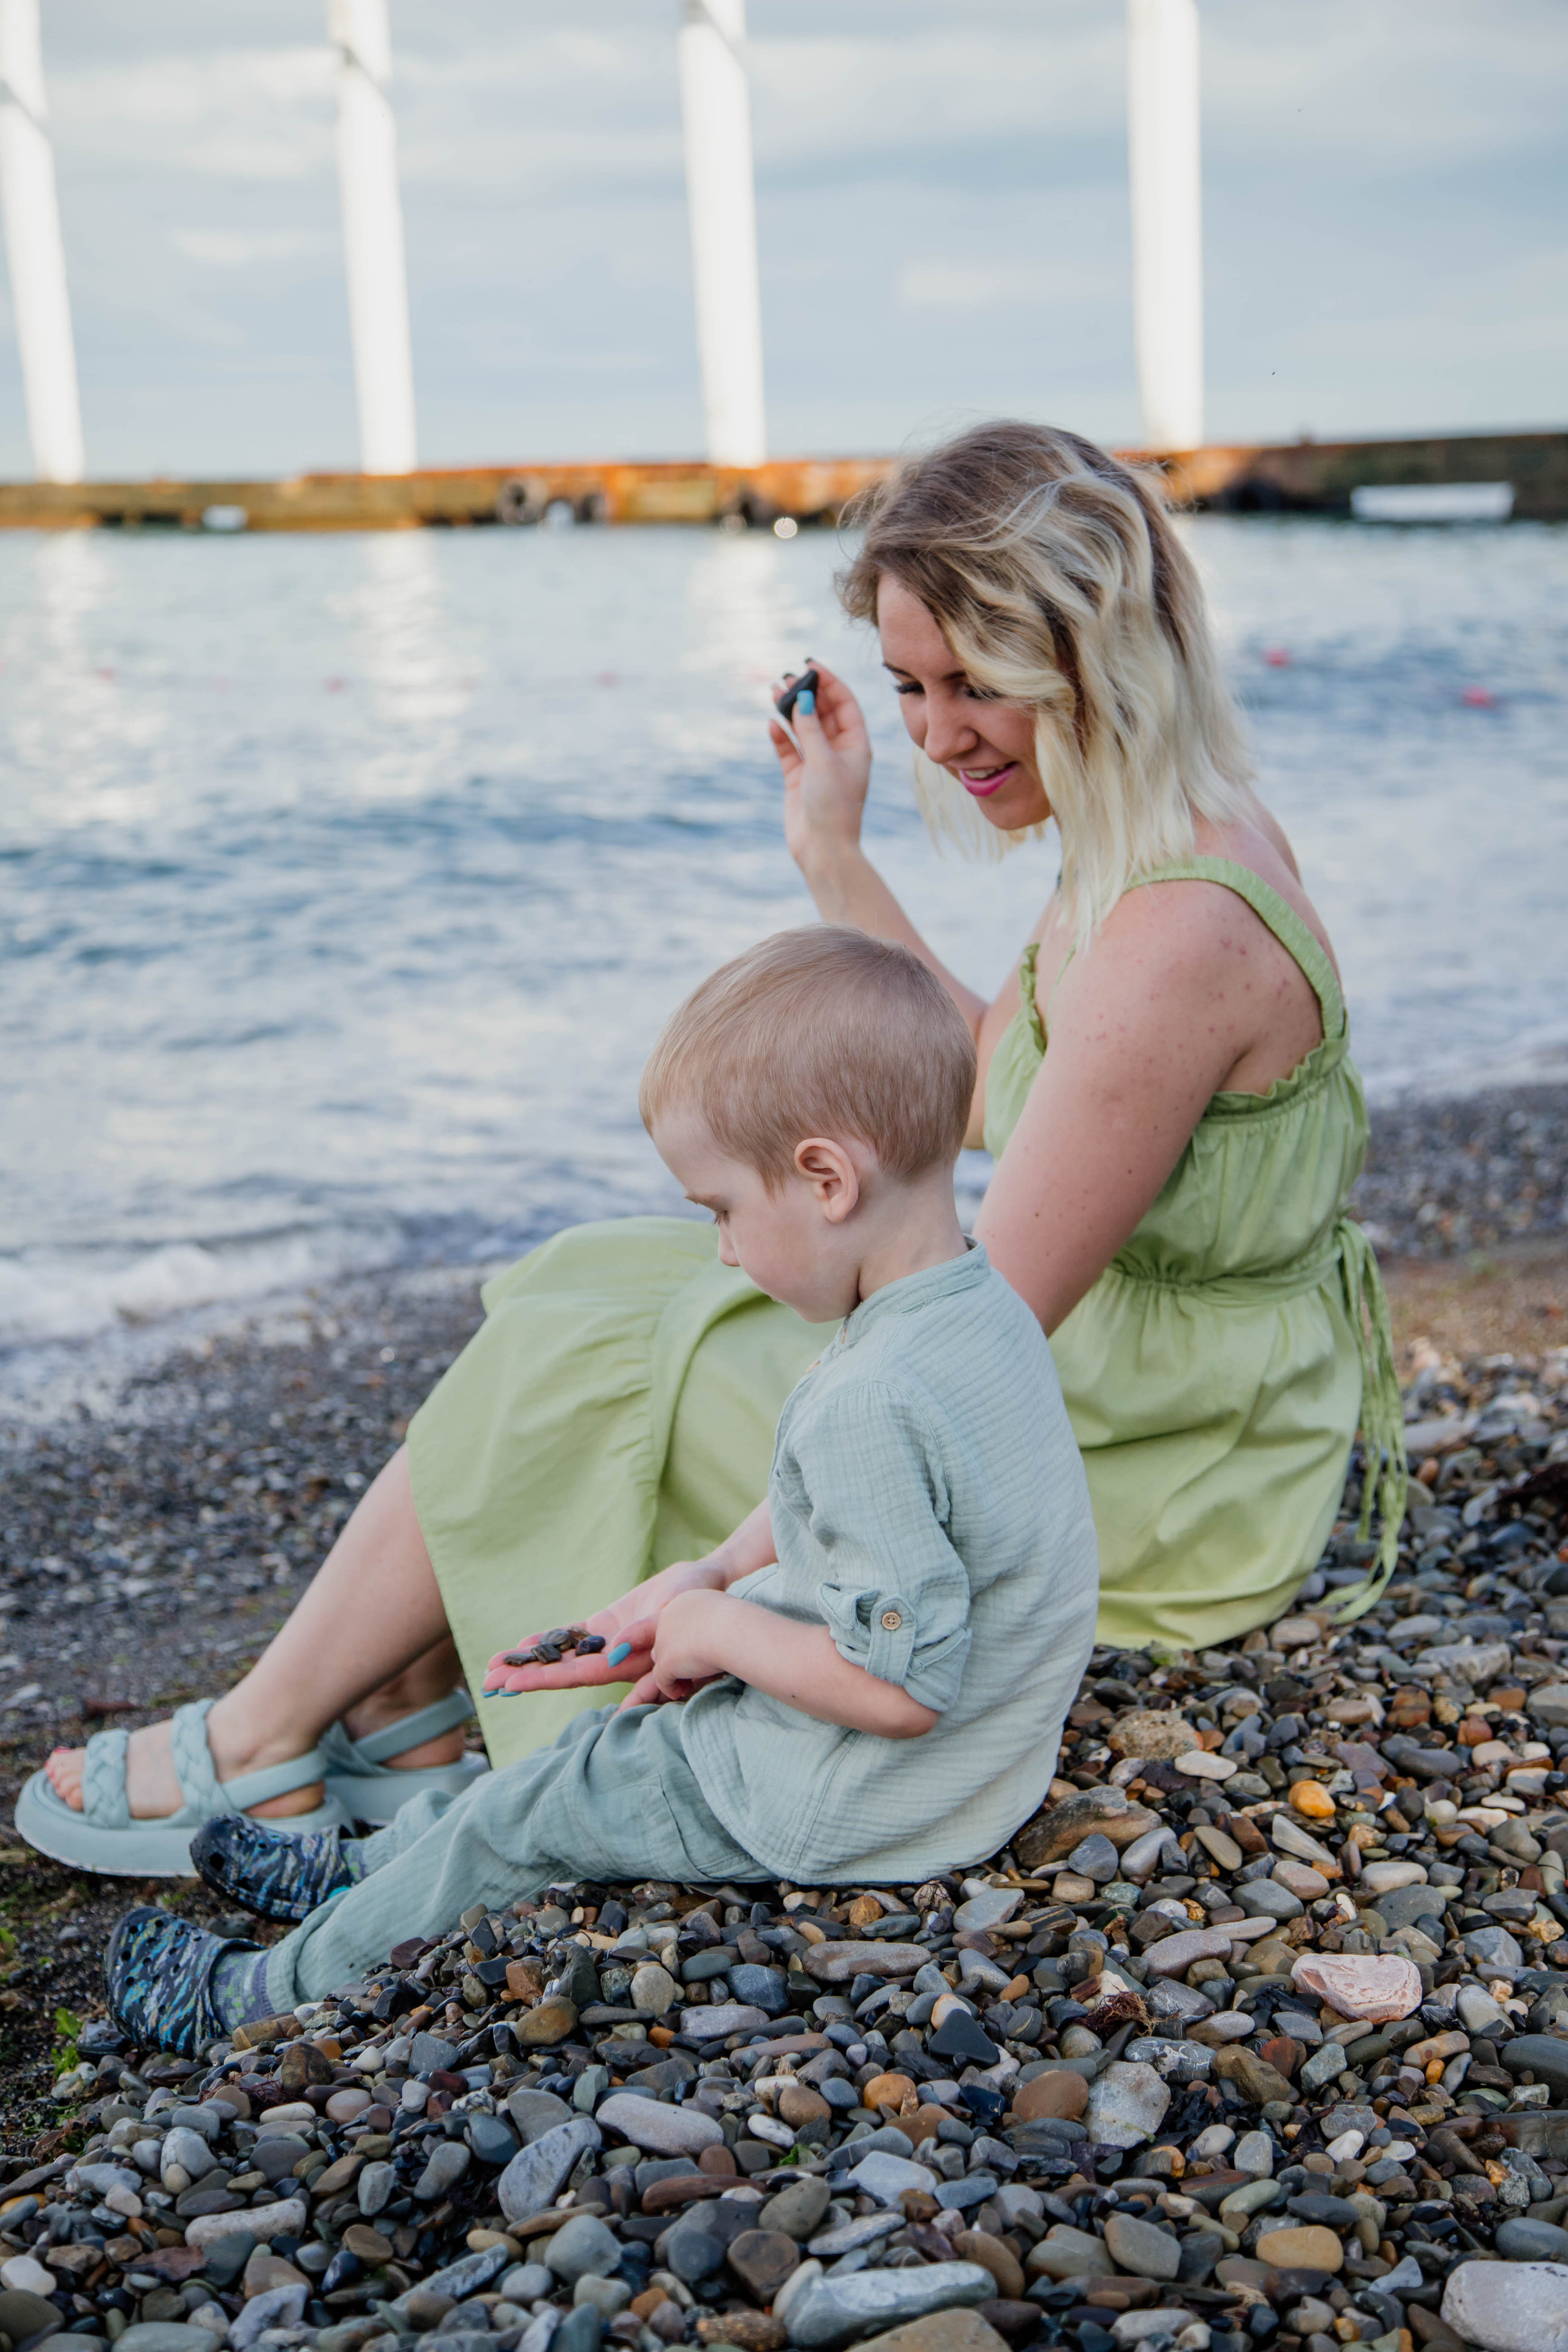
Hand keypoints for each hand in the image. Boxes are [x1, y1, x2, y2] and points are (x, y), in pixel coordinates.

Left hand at [482, 1556, 728, 1698]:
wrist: (710, 1585)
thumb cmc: (699, 1603)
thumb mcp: (674, 1615)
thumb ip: (646, 1634)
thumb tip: (616, 1652)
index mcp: (627, 1663)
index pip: (576, 1676)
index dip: (542, 1679)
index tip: (510, 1684)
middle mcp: (613, 1659)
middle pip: (561, 1670)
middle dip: (525, 1675)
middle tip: (487, 1681)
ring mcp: (609, 1643)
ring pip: (563, 1654)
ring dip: (530, 1660)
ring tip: (495, 1665)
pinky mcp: (610, 1625)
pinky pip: (575, 1635)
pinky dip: (550, 1640)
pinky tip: (524, 1645)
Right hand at [769, 660, 871, 873]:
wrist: (823, 849)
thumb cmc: (833, 806)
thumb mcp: (823, 760)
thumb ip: (810, 728)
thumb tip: (803, 696)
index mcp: (856, 746)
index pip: (845, 704)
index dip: (829, 682)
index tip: (811, 665)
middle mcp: (839, 752)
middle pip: (823, 712)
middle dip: (807, 693)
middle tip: (788, 677)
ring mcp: (817, 765)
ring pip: (803, 728)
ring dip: (791, 710)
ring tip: (774, 690)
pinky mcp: (799, 779)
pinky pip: (789, 750)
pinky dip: (781, 736)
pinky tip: (771, 724)